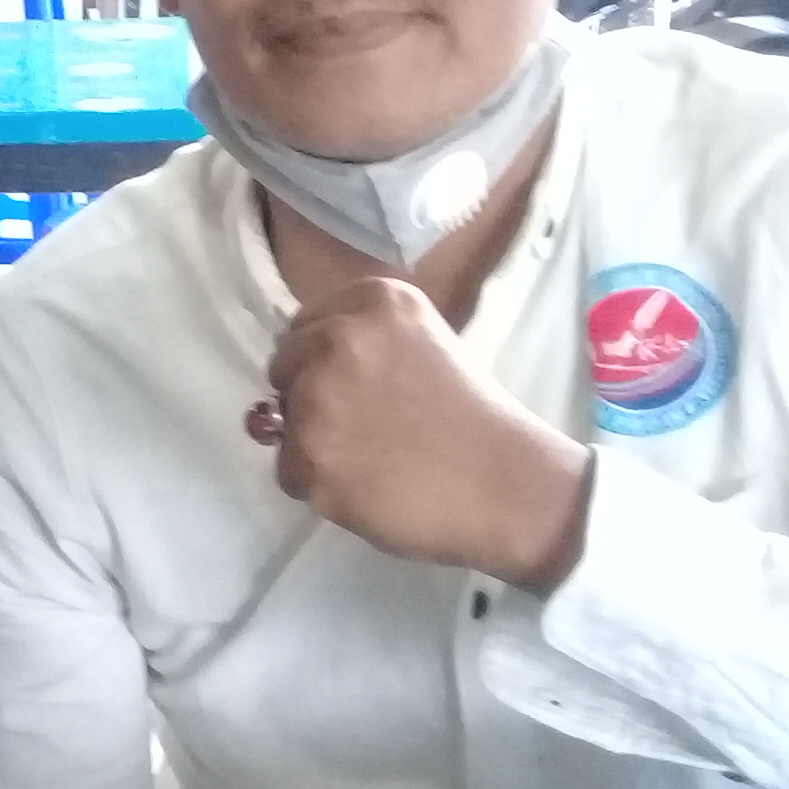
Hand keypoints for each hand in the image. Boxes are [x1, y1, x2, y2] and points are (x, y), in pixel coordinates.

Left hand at [256, 277, 594, 592]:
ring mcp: (318, 395)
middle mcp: (337, 336)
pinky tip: (365, 488)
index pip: (303, 326)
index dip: (323, 363)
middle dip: (310, 397)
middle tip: (368, 427)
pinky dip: (316, 486)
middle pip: (282, 368)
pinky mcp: (309, 453)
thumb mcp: (423, 342)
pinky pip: (288, 471)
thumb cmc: (473, 417)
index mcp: (372, 300)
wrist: (508, 485)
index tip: (364, 389)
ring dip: (313, 444)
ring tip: (372, 459)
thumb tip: (300, 368)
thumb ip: (362, 340)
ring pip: (281, 422)